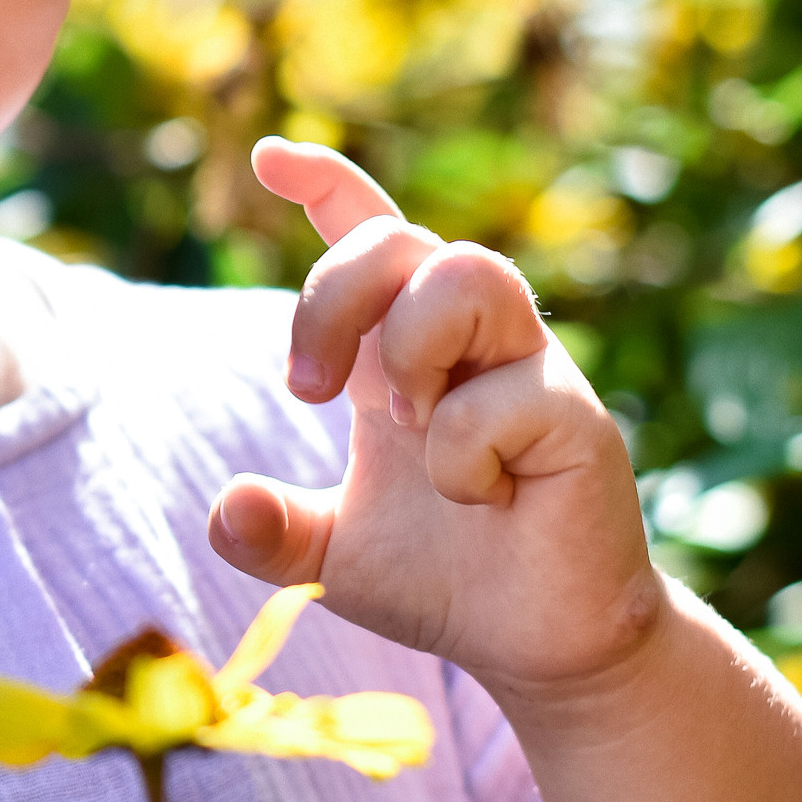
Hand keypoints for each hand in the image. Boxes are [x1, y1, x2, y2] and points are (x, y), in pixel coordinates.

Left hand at [206, 138, 663, 706]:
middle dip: (332, 294)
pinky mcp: (576, 417)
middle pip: (401, 238)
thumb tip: (225, 508)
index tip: (270, 157)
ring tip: (409, 426)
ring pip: (469, 272)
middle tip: (306, 389)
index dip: (327, 185)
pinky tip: (484, 498)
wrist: (535, 644)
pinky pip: (504, 398)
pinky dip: (463, 457)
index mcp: (402, 352)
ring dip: (411, 347)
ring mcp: (528, 370)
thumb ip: (268, 535)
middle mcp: (466, 343)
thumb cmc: (443, 578)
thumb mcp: (329, 559)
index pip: (371, 237)